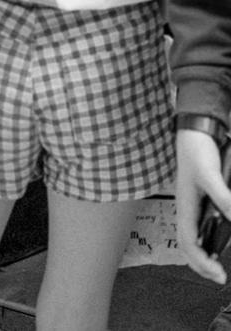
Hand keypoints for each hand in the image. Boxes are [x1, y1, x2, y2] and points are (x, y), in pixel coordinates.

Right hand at [176, 129, 230, 282]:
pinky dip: (212, 236)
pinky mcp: (203, 198)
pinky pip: (204, 224)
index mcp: (185, 206)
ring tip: (218, 261)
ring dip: (206, 252)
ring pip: (196, 236)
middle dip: (202, 264)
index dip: (202, 263)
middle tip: (219, 275)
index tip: (219, 274)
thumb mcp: (210, 175)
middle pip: (189, 245)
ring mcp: (194, 205)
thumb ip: (222, 197)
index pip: (189, 244)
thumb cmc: (196, 150)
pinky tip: (222, 234)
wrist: (196, 131)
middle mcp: (188, 209)